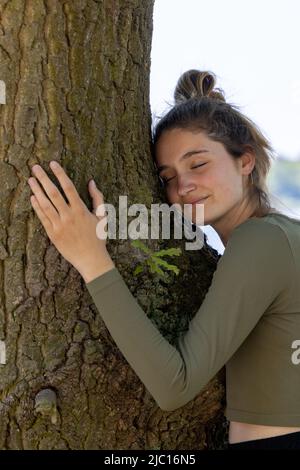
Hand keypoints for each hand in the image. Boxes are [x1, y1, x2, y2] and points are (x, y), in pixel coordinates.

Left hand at [27, 161, 114, 281]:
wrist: (90, 259)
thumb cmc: (98, 237)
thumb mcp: (102, 216)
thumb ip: (97, 198)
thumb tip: (92, 182)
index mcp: (81, 210)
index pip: (68, 187)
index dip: (60, 174)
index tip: (53, 164)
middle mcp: (68, 216)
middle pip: (53, 193)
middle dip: (44, 178)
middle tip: (35, 167)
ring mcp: (59, 226)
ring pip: (45, 204)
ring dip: (37, 190)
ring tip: (30, 179)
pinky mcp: (53, 234)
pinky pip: (42, 218)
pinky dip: (37, 207)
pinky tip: (32, 197)